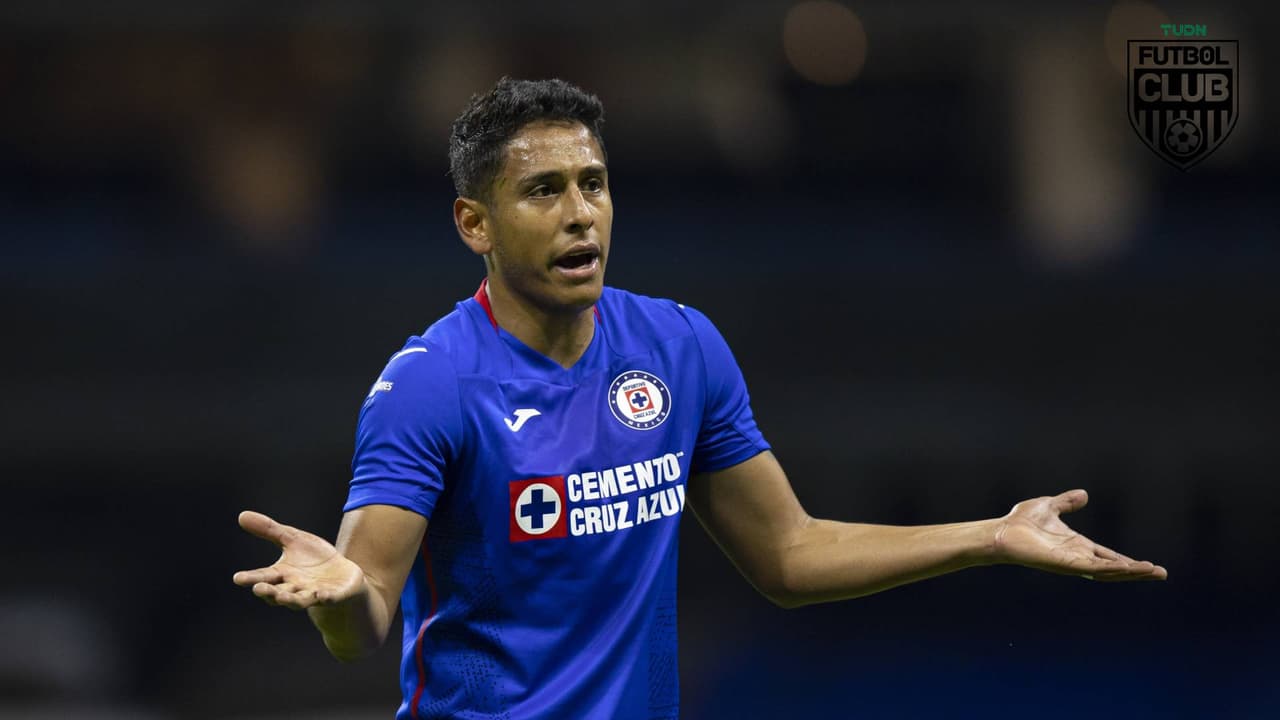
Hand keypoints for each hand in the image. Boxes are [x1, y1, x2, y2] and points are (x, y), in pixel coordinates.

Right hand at [233, 511, 366, 609]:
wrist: (343, 573)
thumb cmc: (314, 558)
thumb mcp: (293, 539)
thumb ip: (269, 530)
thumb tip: (242, 515)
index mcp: (283, 575)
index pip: (264, 577)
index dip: (251, 578)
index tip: (237, 578)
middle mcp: (295, 588)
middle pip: (278, 593)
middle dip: (269, 592)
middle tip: (258, 589)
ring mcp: (314, 594)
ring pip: (299, 601)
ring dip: (291, 600)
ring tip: (282, 597)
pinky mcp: (334, 595)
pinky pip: (328, 599)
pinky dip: (324, 598)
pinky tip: (321, 595)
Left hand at [992, 489, 1167, 580]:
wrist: (1000, 531)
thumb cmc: (1020, 522)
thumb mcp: (1050, 506)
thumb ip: (1067, 503)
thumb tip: (1084, 494)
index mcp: (1077, 546)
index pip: (1109, 557)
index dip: (1129, 562)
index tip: (1149, 566)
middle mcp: (1077, 557)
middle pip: (1114, 568)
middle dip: (1137, 572)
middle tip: (1161, 574)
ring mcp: (1071, 562)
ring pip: (1107, 571)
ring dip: (1130, 572)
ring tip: (1153, 572)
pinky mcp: (1064, 564)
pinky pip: (1092, 568)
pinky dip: (1112, 569)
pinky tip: (1128, 569)